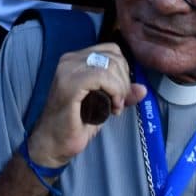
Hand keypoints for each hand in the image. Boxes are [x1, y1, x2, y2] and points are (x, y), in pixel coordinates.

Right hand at [25, 43, 144, 167]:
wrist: (52, 144)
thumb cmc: (75, 125)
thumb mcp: (104, 105)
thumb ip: (121, 93)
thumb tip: (143, 89)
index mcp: (76, 59)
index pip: (112, 51)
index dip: (123, 71)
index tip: (121, 94)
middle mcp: (70, 60)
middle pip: (114, 57)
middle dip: (124, 81)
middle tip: (119, 103)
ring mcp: (68, 70)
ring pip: (110, 65)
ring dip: (120, 88)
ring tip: (114, 107)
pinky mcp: (70, 84)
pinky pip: (103, 77)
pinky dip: (115, 91)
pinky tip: (112, 107)